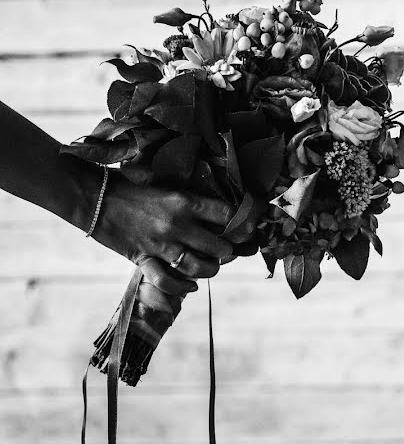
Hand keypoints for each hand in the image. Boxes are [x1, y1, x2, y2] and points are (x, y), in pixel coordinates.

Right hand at [91, 169, 246, 295]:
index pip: (228, 215)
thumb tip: (215, 196)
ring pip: (200, 267)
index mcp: (185, 201)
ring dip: (211, 269)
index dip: (242, 223)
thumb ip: (188, 193)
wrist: (93, 196)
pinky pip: (168, 282)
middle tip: (228, 249)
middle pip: (219, 247)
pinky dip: (182, 287)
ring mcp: (161, 245)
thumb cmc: (130, 184)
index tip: (245, 228)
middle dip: (228, 251)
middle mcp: (177, 225)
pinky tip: (191, 285)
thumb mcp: (165, 181)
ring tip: (212, 265)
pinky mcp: (144, 259)